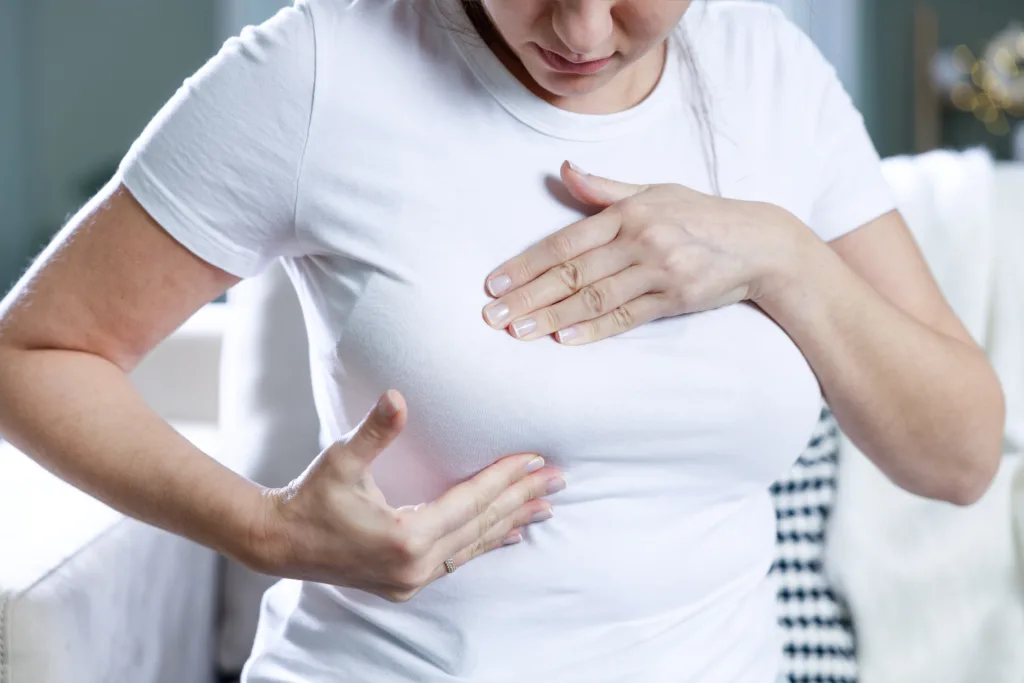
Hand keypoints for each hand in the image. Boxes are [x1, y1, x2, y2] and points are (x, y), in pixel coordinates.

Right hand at [248, 389, 564, 601]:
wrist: (279, 543)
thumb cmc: (311, 496)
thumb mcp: (341, 460)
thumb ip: (375, 431)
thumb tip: (397, 395)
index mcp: (405, 538)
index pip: (470, 502)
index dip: (504, 478)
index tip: (536, 459)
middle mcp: (415, 566)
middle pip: (481, 525)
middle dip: (521, 499)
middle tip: (560, 479)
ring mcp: (412, 580)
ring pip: (474, 547)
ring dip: (510, 523)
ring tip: (545, 506)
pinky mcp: (406, 583)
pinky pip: (458, 560)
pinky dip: (485, 542)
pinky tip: (509, 534)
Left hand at [481, 161, 801, 343]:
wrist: (760, 243)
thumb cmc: (701, 215)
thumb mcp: (655, 191)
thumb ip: (605, 189)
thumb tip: (563, 169)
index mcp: (628, 212)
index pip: (565, 242)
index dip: (526, 264)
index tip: (494, 284)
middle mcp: (640, 239)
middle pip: (572, 273)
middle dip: (527, 296)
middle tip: (491, 316)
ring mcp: (659, 270)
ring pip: (594, 298)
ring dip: (552, 316)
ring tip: (518, 332)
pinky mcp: (676, 298)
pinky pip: (627, 316)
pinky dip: (594, 330)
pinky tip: (564, 340)